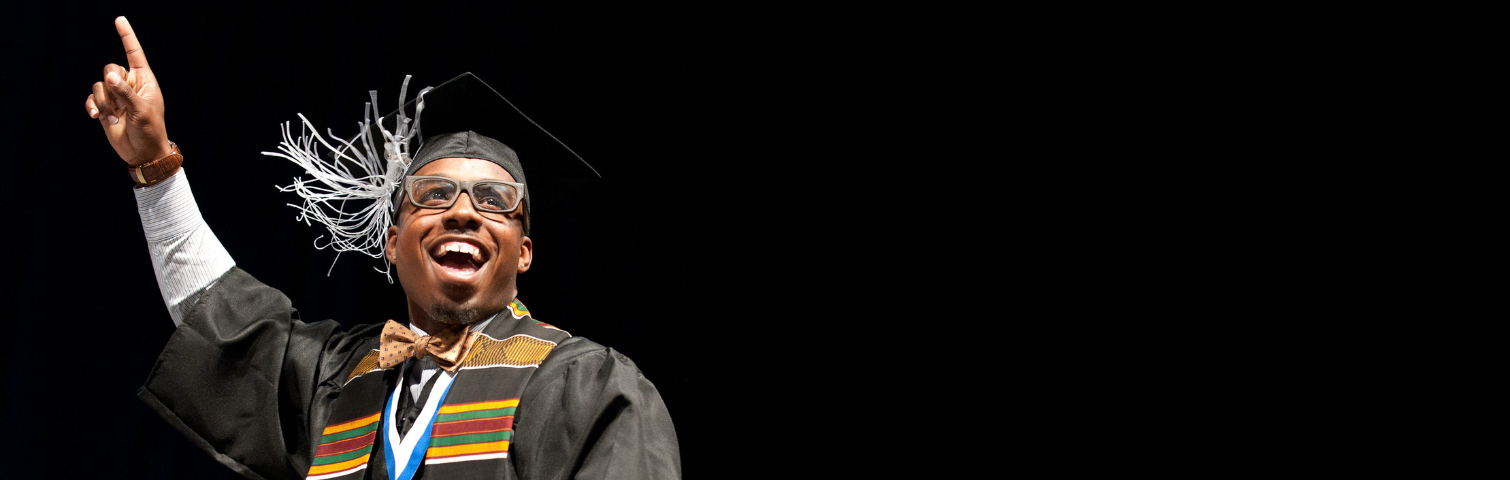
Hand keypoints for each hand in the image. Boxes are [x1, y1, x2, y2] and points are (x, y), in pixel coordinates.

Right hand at [85, 16, 171, 166]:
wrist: (142, 151)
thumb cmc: (149, 129)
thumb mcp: (141, 109)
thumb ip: (124, 92)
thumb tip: (108, 76)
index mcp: (144, 80)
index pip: (134, 53)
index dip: (127, 36)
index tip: (119, 19)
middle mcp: (129, 84)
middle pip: (110, 69)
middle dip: (111, 85)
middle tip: (121, 103)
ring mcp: (116, 95)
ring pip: (99, 85)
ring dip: (104, 102)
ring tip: (116, 116)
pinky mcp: (105, 106)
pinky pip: (92, 98)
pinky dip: (93, 106)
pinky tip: (97, 117)